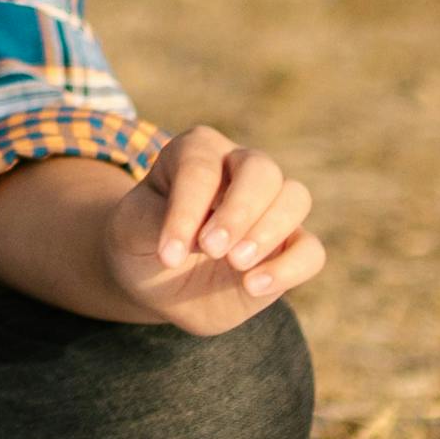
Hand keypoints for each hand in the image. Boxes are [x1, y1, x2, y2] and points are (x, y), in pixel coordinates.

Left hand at [0, 127, 320, 335]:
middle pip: (261, 170)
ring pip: (295, 198)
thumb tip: (200, 243)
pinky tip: (253, 286)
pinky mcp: (287, 248)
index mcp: (197, 152)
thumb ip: (155, 224)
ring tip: (236, 264)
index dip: (187, 210)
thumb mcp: (129, 231)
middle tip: (211, 249)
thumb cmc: (140, 242)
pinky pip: (310, 251)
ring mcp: (270, 207)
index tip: (169, 254)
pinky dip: (289, 268)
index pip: (201, 169)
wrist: (156, 280)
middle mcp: (240, 169)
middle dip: (239, 210)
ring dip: (269, 231)